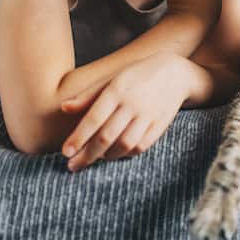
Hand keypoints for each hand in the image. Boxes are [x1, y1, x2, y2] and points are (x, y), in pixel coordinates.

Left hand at [58, 50, 187, 170]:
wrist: (175, 73)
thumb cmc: (136, 76)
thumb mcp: (112, 79)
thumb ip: (88, 95)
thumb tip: (64, 108)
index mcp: (117, 90)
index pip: (94, 118)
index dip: (78, 137)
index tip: (65, 152)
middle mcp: (132, 103)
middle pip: (107, 136)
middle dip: (87, 155)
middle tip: (73, 166)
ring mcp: (148, 115)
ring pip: (124, 144)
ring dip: (107, 156)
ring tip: (95, 159)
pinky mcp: (160, 125)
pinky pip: (141, 146)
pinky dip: (126, 154)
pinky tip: (116, 154)